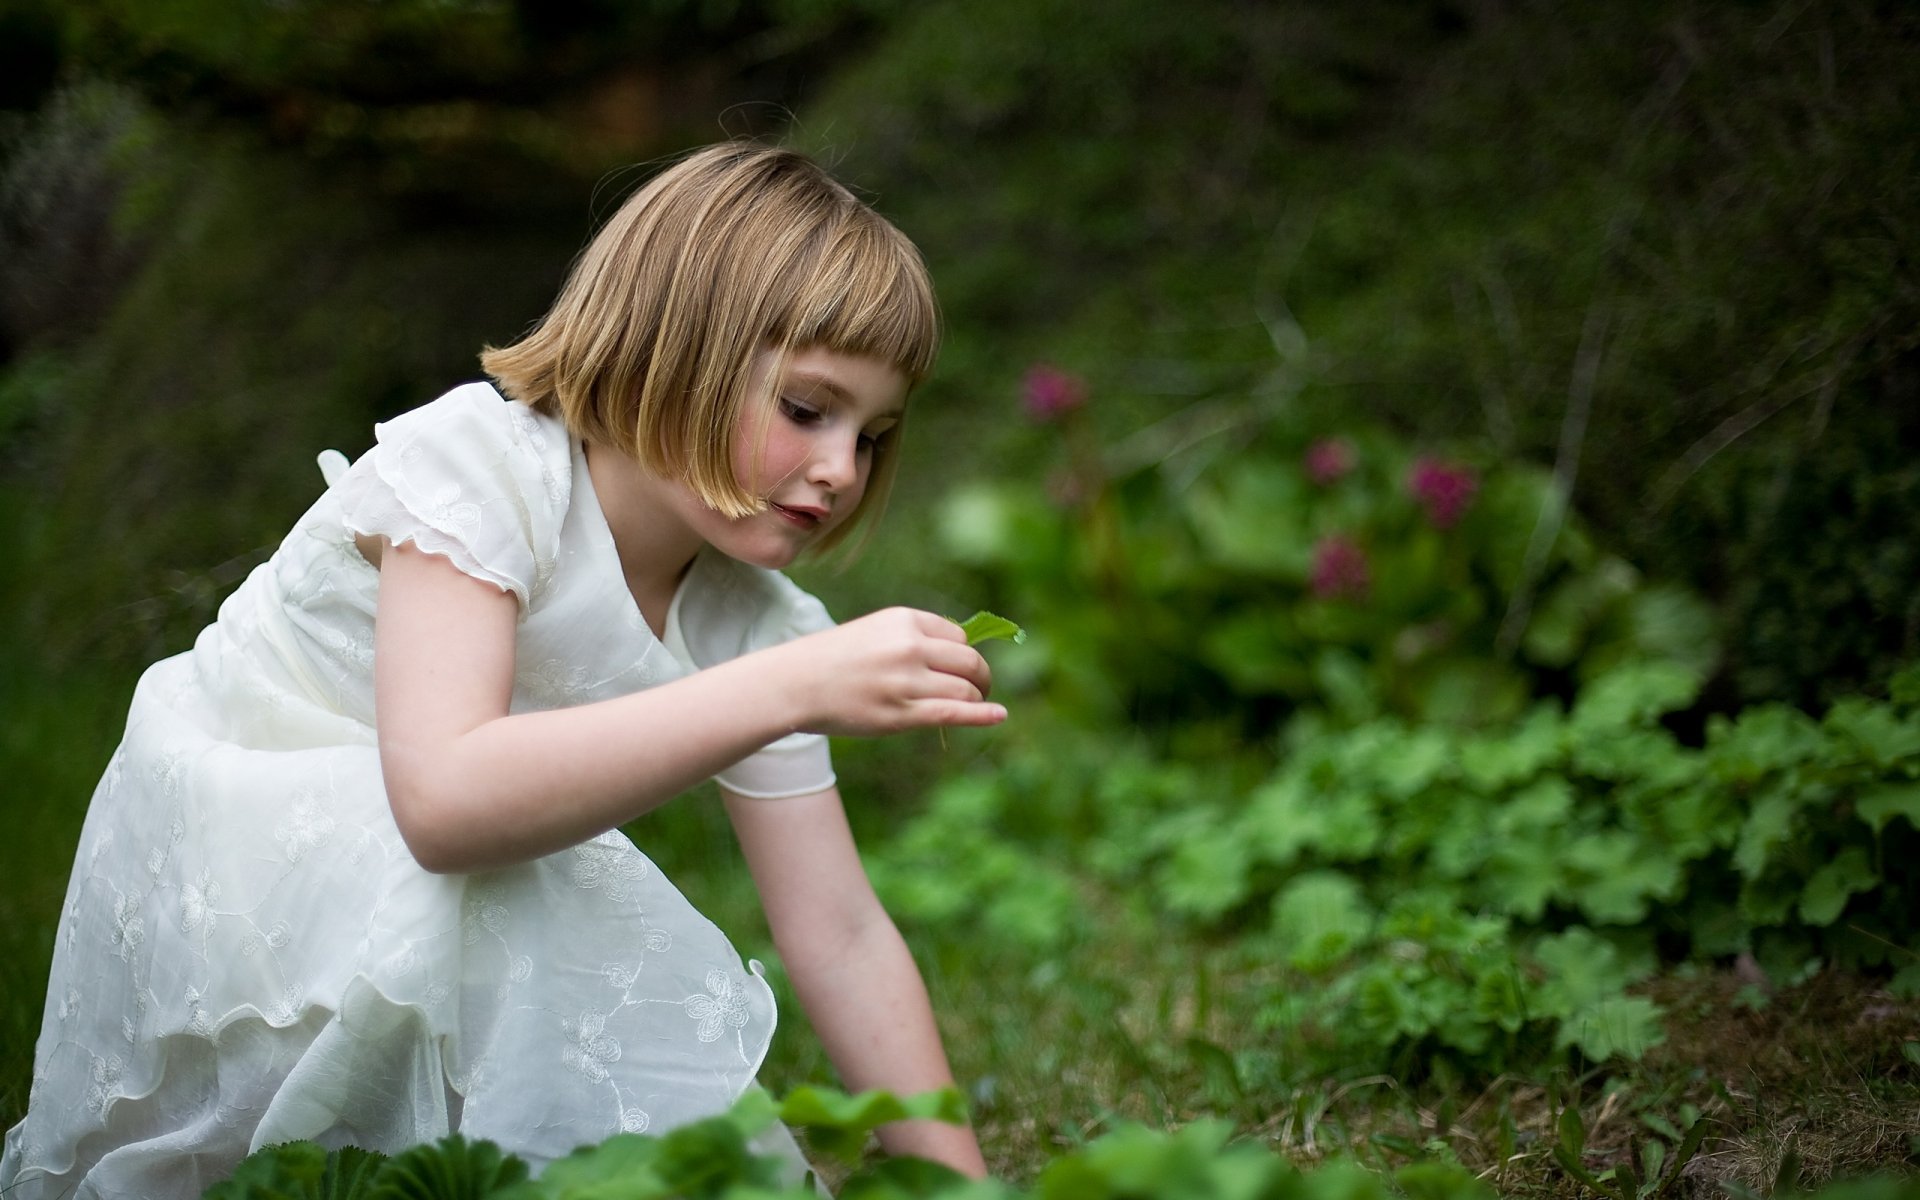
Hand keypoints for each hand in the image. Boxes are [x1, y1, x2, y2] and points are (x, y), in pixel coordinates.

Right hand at [774, 607, 1005, 736]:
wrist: (795, 683)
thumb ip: (913, 638)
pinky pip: (954, 713)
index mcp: (904, 620)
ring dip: (977, 698)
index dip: (964, 656)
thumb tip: (960, 652)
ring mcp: (906, 681)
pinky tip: (999, 715)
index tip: (962, 668)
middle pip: (970, 662)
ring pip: (965, 689)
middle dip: (980, 677)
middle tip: (980, 688)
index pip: (958, 637)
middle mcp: (909, 646)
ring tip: (977, 704)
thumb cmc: (834, 659)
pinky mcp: (902, 714)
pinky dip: (983, 715)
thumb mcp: (876, 631)